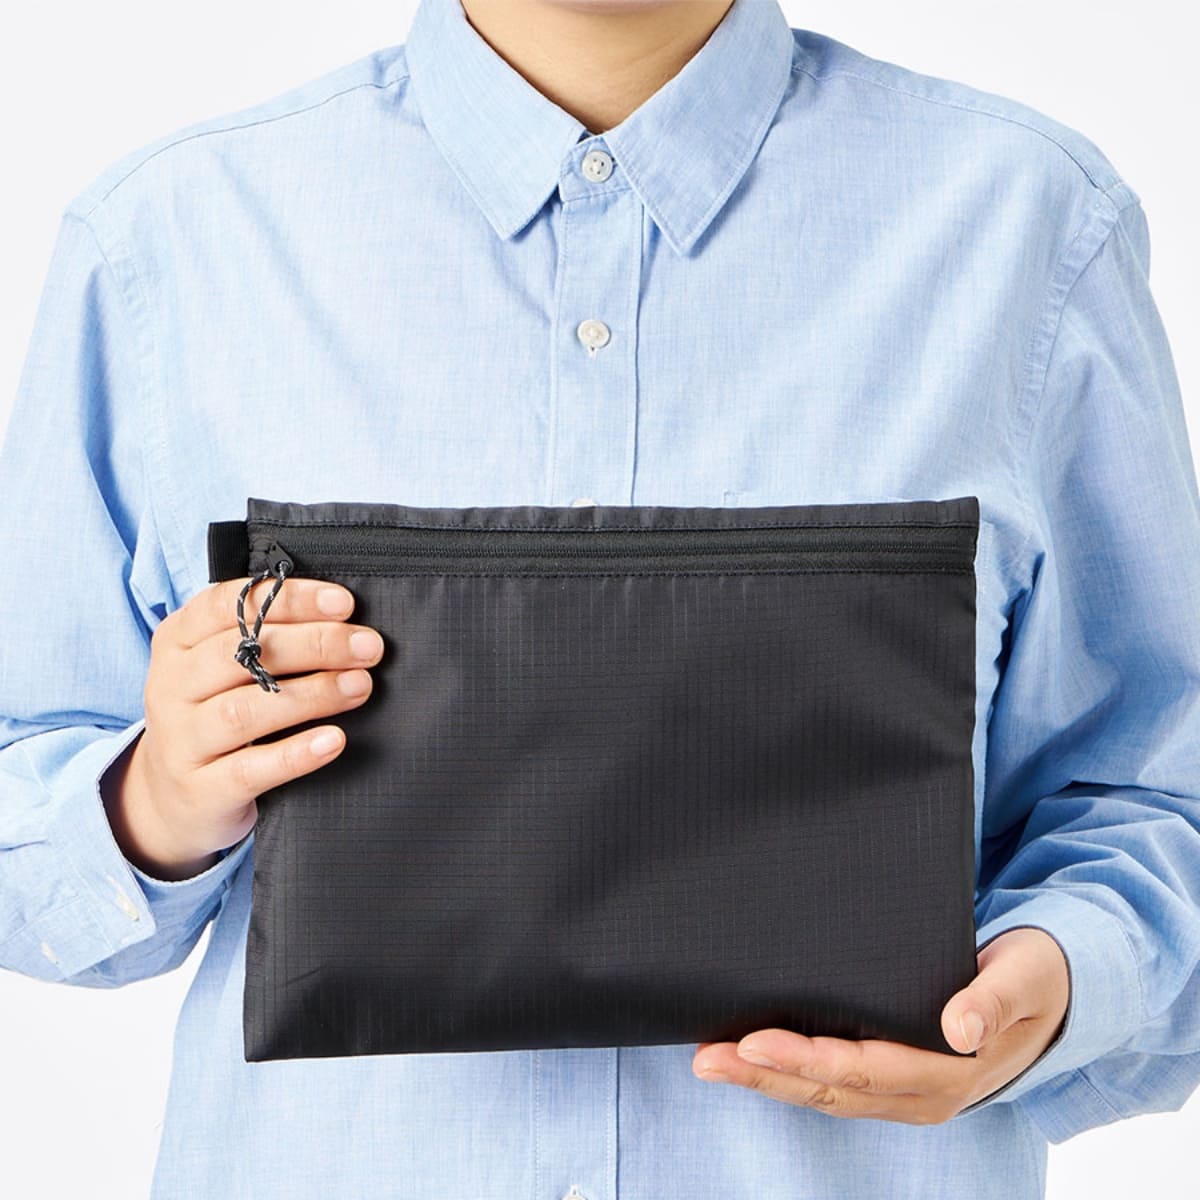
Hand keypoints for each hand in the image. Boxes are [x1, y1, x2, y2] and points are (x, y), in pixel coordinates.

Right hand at [101, 575, 383, 878]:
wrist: (169, 804)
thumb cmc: (212, 718)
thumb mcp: (221, 672)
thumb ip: (264, 640)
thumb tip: (342, 620)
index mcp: (177, 643)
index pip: (228, 606)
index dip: (289, 600)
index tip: (344, 603)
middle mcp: (170, 688)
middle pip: (240, 655)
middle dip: (314, 644)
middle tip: (367, 646)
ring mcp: (180, 742)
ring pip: (244, 711)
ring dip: (312, 694)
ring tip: (360, 686)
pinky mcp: (200, 791)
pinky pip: (249, 769)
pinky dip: (295, 753)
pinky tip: (334, 740)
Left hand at [691, 926, 1068, 1123]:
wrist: (1055, 994)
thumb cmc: (1035, 977)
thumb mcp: (1024, 977)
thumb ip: (992, 1000)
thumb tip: (958, 1026)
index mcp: (950, 1071)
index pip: (862, 1069)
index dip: (804, 1059)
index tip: (752, 1040)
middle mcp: (921, 1093)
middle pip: (829, 1089)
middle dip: (763, 1074)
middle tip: (706, 1057)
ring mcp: (906, 1091)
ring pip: (825, 1093)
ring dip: (766, 1079)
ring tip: (710, 1060)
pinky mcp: (895, 1078)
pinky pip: (835, 1083)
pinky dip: (789, 1074)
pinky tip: (751, 1056)